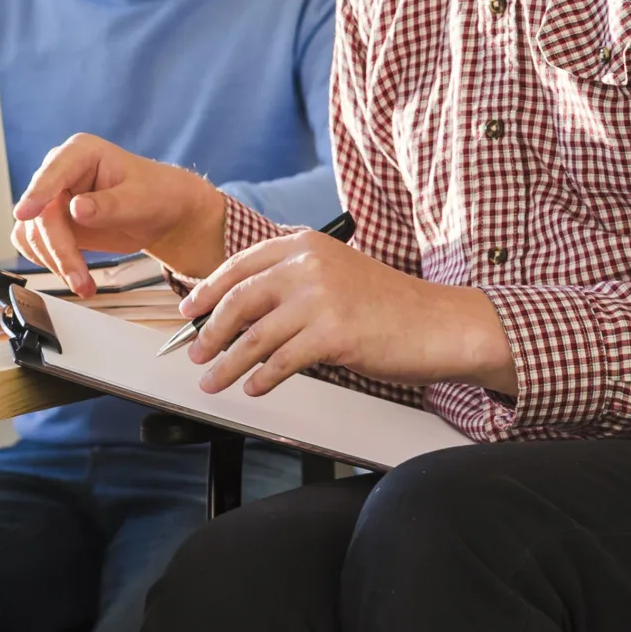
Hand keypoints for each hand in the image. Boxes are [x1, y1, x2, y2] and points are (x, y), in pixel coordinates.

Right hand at [10, 133, 227, 296]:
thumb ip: (108, 205)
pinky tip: (74, 274)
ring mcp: (53, 198)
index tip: (24, 213)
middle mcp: (60, 173)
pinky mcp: (52, 222)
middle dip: (58, 248)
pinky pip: (34, 243)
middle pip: (41, 212)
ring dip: (54, 261)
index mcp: (81, 153)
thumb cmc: (156, 195)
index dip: (37, 193)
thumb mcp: (140, 200)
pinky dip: (50, 263)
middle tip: (79, 278)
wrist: (162, 213)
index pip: (52, 173)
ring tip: (83, 283)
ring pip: (33, 232)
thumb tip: (76, 209)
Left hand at [181, 230, 516, 396]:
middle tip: (196, 352)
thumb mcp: (337, 274)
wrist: (440, 323)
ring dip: (228, 363)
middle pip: (239, 300)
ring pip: (255, 336)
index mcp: (305, 244)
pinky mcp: (333, 334)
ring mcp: (320, 298)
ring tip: (214, 380)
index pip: (241, 264)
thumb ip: (293, 281)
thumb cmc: (391, 305)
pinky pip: (282, 361)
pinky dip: (261, 378)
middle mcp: (308, 264)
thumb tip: (244, 308)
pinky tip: (253, 387)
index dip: (208, 290)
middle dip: (210, 331)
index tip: (190, 310)